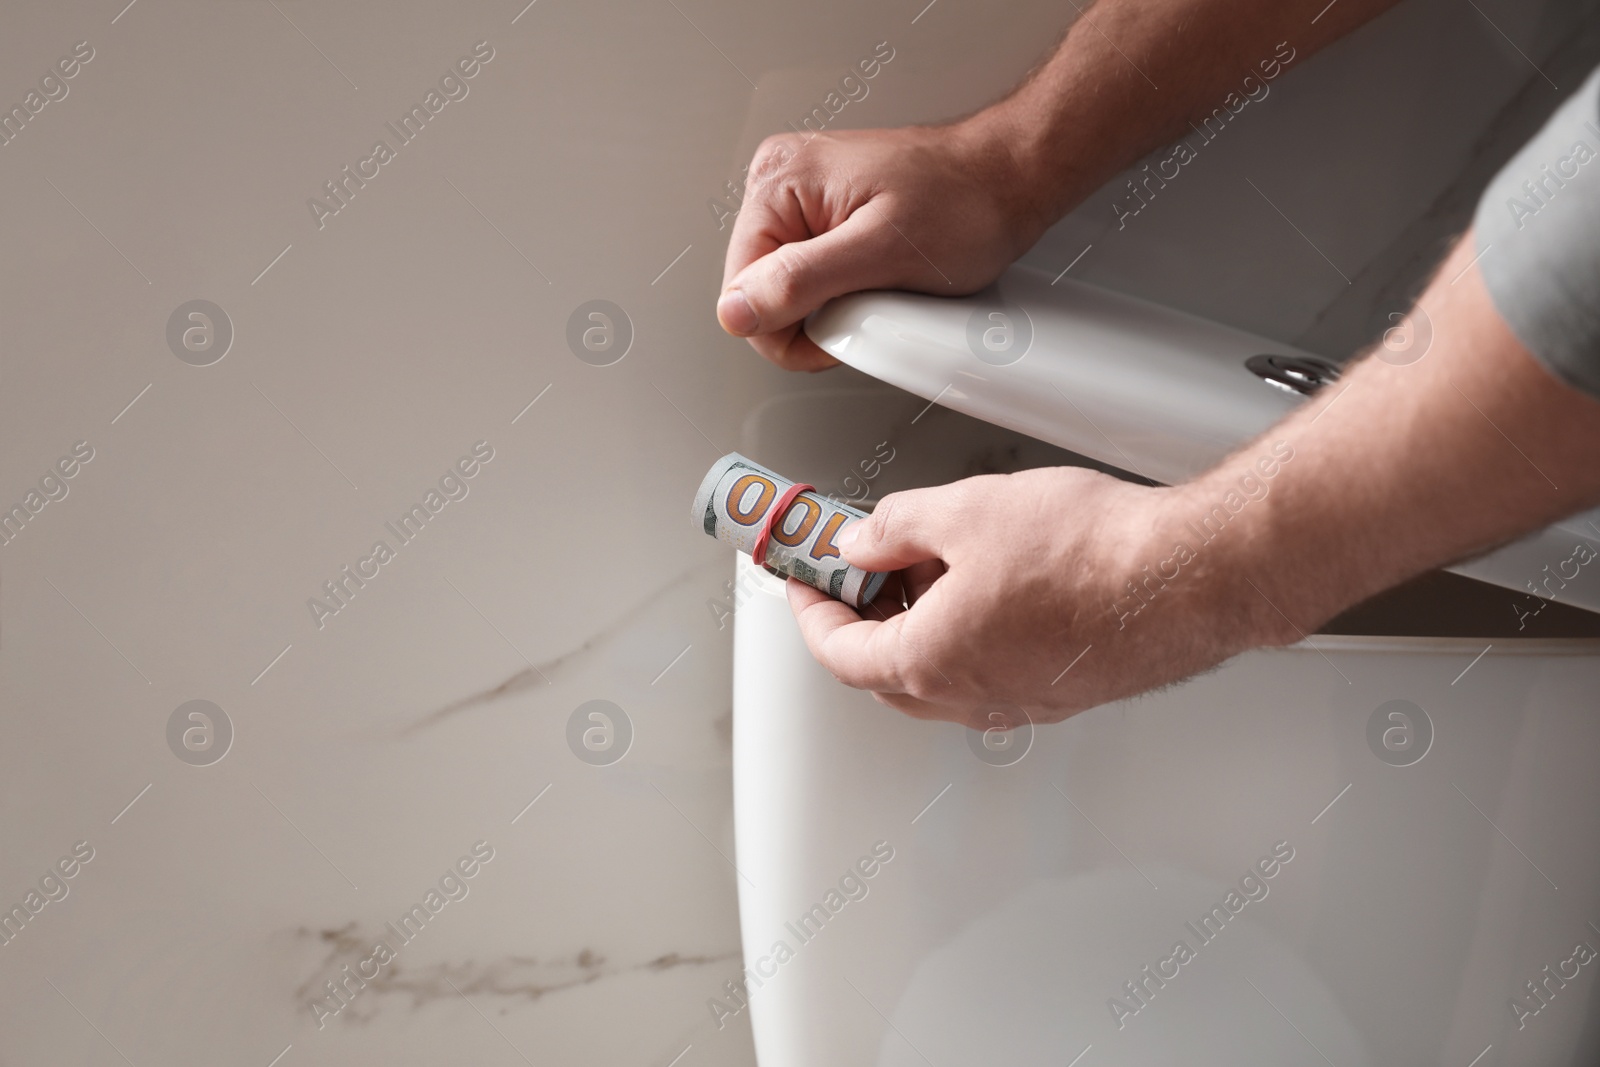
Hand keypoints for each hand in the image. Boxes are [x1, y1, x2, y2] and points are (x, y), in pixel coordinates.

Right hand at [717, 120, 1047, 371]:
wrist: (1008, 179)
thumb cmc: (965, 203)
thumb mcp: (882, 252)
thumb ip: (800, 281)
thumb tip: (737, 311)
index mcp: (779, 182)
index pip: (739, 294)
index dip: (789, 331)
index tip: (845, 323)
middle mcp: (780, 181)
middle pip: (758, 293)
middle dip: (811, 315)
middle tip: (870, 299)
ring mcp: (800, 196)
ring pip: (784, 289)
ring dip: (829, 304)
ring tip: (878, 283)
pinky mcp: (821, 213)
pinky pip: (809, 275)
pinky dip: (842, 290)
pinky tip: (874, 277)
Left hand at [786, 466, 1290, 727]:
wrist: (1188, 577)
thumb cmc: (1091, 553)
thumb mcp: (964, 511)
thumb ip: (897, 527)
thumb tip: (862, 542)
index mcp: (931, 661)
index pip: (838, 652)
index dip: (811, 608)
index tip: (805, 578)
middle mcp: (973, 697)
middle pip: (884, 674)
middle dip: (861, 621)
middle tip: (858, 573)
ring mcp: (1024, 700)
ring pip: (942, 676)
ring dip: (917, 628)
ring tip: (926, 565)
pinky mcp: (1068, 691)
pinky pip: (992, 672)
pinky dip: (967, 636)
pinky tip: (988, 585)